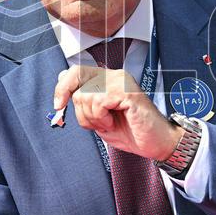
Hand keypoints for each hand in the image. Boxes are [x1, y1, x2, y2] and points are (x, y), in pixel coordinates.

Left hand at [53, 65, 179, 160]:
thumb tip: (63, 89)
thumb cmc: (131, 132)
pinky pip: (98, 101)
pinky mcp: (127, 92)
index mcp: (107, 79)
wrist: (156, 143)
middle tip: (92, 121)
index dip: (62, 87)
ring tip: (108, 123)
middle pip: (76, 76)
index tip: (59, 105)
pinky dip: (101, 117)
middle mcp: (114, 75)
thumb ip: (83, 103)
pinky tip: (113, 122)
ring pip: (85, 94)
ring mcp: (121, 81)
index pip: (75, 71)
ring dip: (92, 117)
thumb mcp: (98, 118)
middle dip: (77, 105)